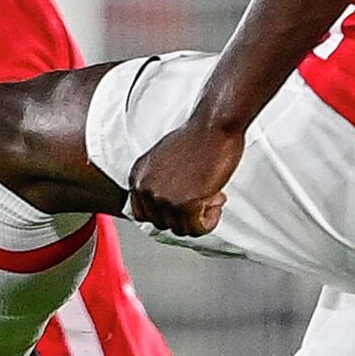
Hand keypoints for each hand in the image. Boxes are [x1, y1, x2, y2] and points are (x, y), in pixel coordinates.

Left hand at [126, 111, 245, 236]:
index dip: (167, 213)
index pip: (143, 214)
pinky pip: (197, 228)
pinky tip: (216, 199)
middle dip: (186, 215)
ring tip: (212, 196)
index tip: (182, 207)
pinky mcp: (184, 204)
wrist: (214, 126)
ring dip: (201, 217)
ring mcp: (164, 198)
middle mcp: (146, 189)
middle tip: (203, 199)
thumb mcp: (163, 159)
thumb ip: (158, 181)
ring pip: (181, 229)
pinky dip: (210, 220)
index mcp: (138, 176)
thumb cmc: (197, 137)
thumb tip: (168, 202)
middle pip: (163, 224)